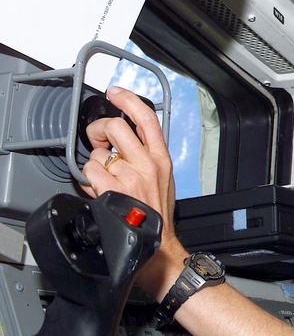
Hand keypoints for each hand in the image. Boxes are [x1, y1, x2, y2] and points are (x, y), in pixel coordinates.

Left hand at [80, 86, 187, 296]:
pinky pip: (89, 172)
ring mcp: (129, 176)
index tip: (114, 92)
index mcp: (160, 157)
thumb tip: (121, 142)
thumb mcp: (163, 177)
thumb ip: (145, 156)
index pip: (146, 118)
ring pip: (98, 153)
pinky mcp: (112, 190)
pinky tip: (99, 189)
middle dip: (99, 131)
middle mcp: (147, 163)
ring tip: (104, 177)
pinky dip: (89, 180)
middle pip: (116, 128)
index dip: (127, 100)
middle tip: (98, 140)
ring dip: (95, 164)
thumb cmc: (157, 213)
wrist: (155, 243)